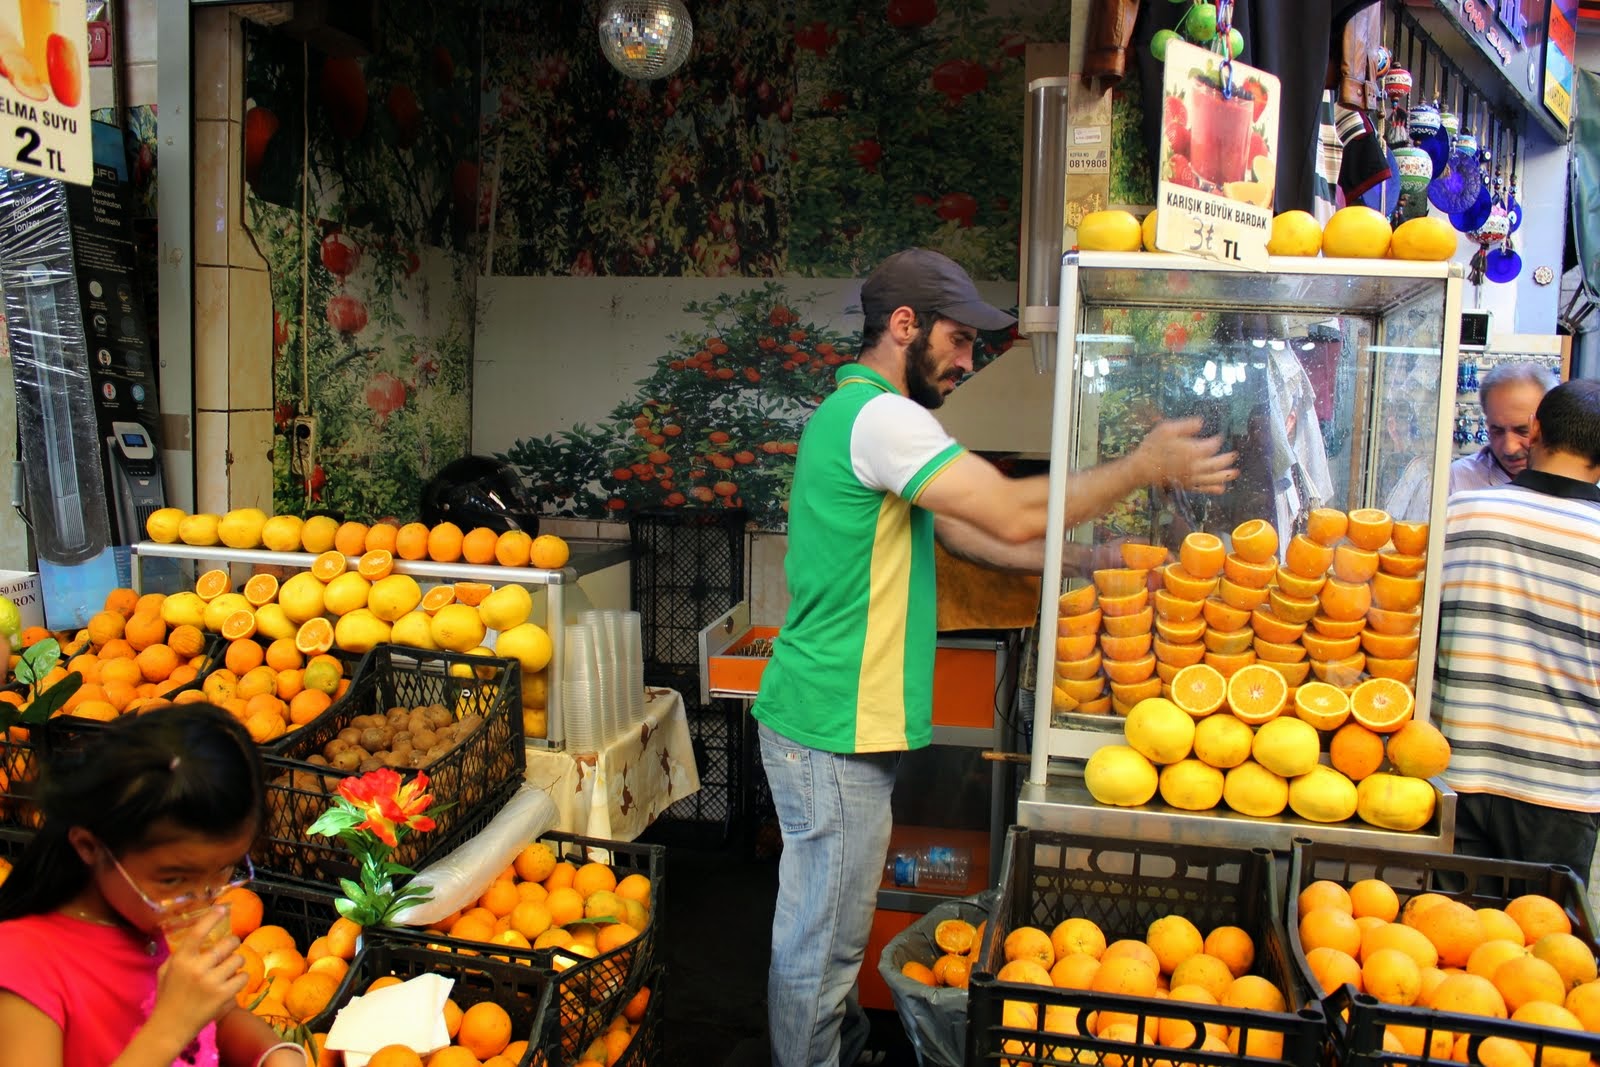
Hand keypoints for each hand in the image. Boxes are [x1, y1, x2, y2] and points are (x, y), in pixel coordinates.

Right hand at [149, 907, 247, 1037]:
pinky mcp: (224, 995)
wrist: (170, 1027)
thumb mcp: (165, 972)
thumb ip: (179, 955)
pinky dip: (240, 979)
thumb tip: (195, 937)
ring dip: (236, 963)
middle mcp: (197, 967)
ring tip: (228, 969)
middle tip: (230, 949)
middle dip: (232, 944)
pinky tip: (231, 983)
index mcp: (181, 959)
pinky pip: (243, 977)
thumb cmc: (168, 997)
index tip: (223, 908)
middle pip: (228, 943)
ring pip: (239, 959)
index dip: (212, 918)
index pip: (199, 932)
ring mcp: (212, 981)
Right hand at [1134, 417, 1237, 494]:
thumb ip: (1186, 425)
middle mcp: (1195, 465)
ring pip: (1212, 477)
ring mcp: (1191, 477)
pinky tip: (1222, 489)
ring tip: (1235, 473)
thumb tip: (1201, 422)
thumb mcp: (1166, 429)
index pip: (1211, 445)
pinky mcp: (1186, 485)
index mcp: (1192, 450)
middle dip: (1226, 459)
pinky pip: (1202, 488)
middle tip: (1234, 454)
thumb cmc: (1153, 446)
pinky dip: (1213, 489)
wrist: (1142, 468)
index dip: (1217, 441)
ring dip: (1225, 475)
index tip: (1219, 437)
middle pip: (1215, 463)